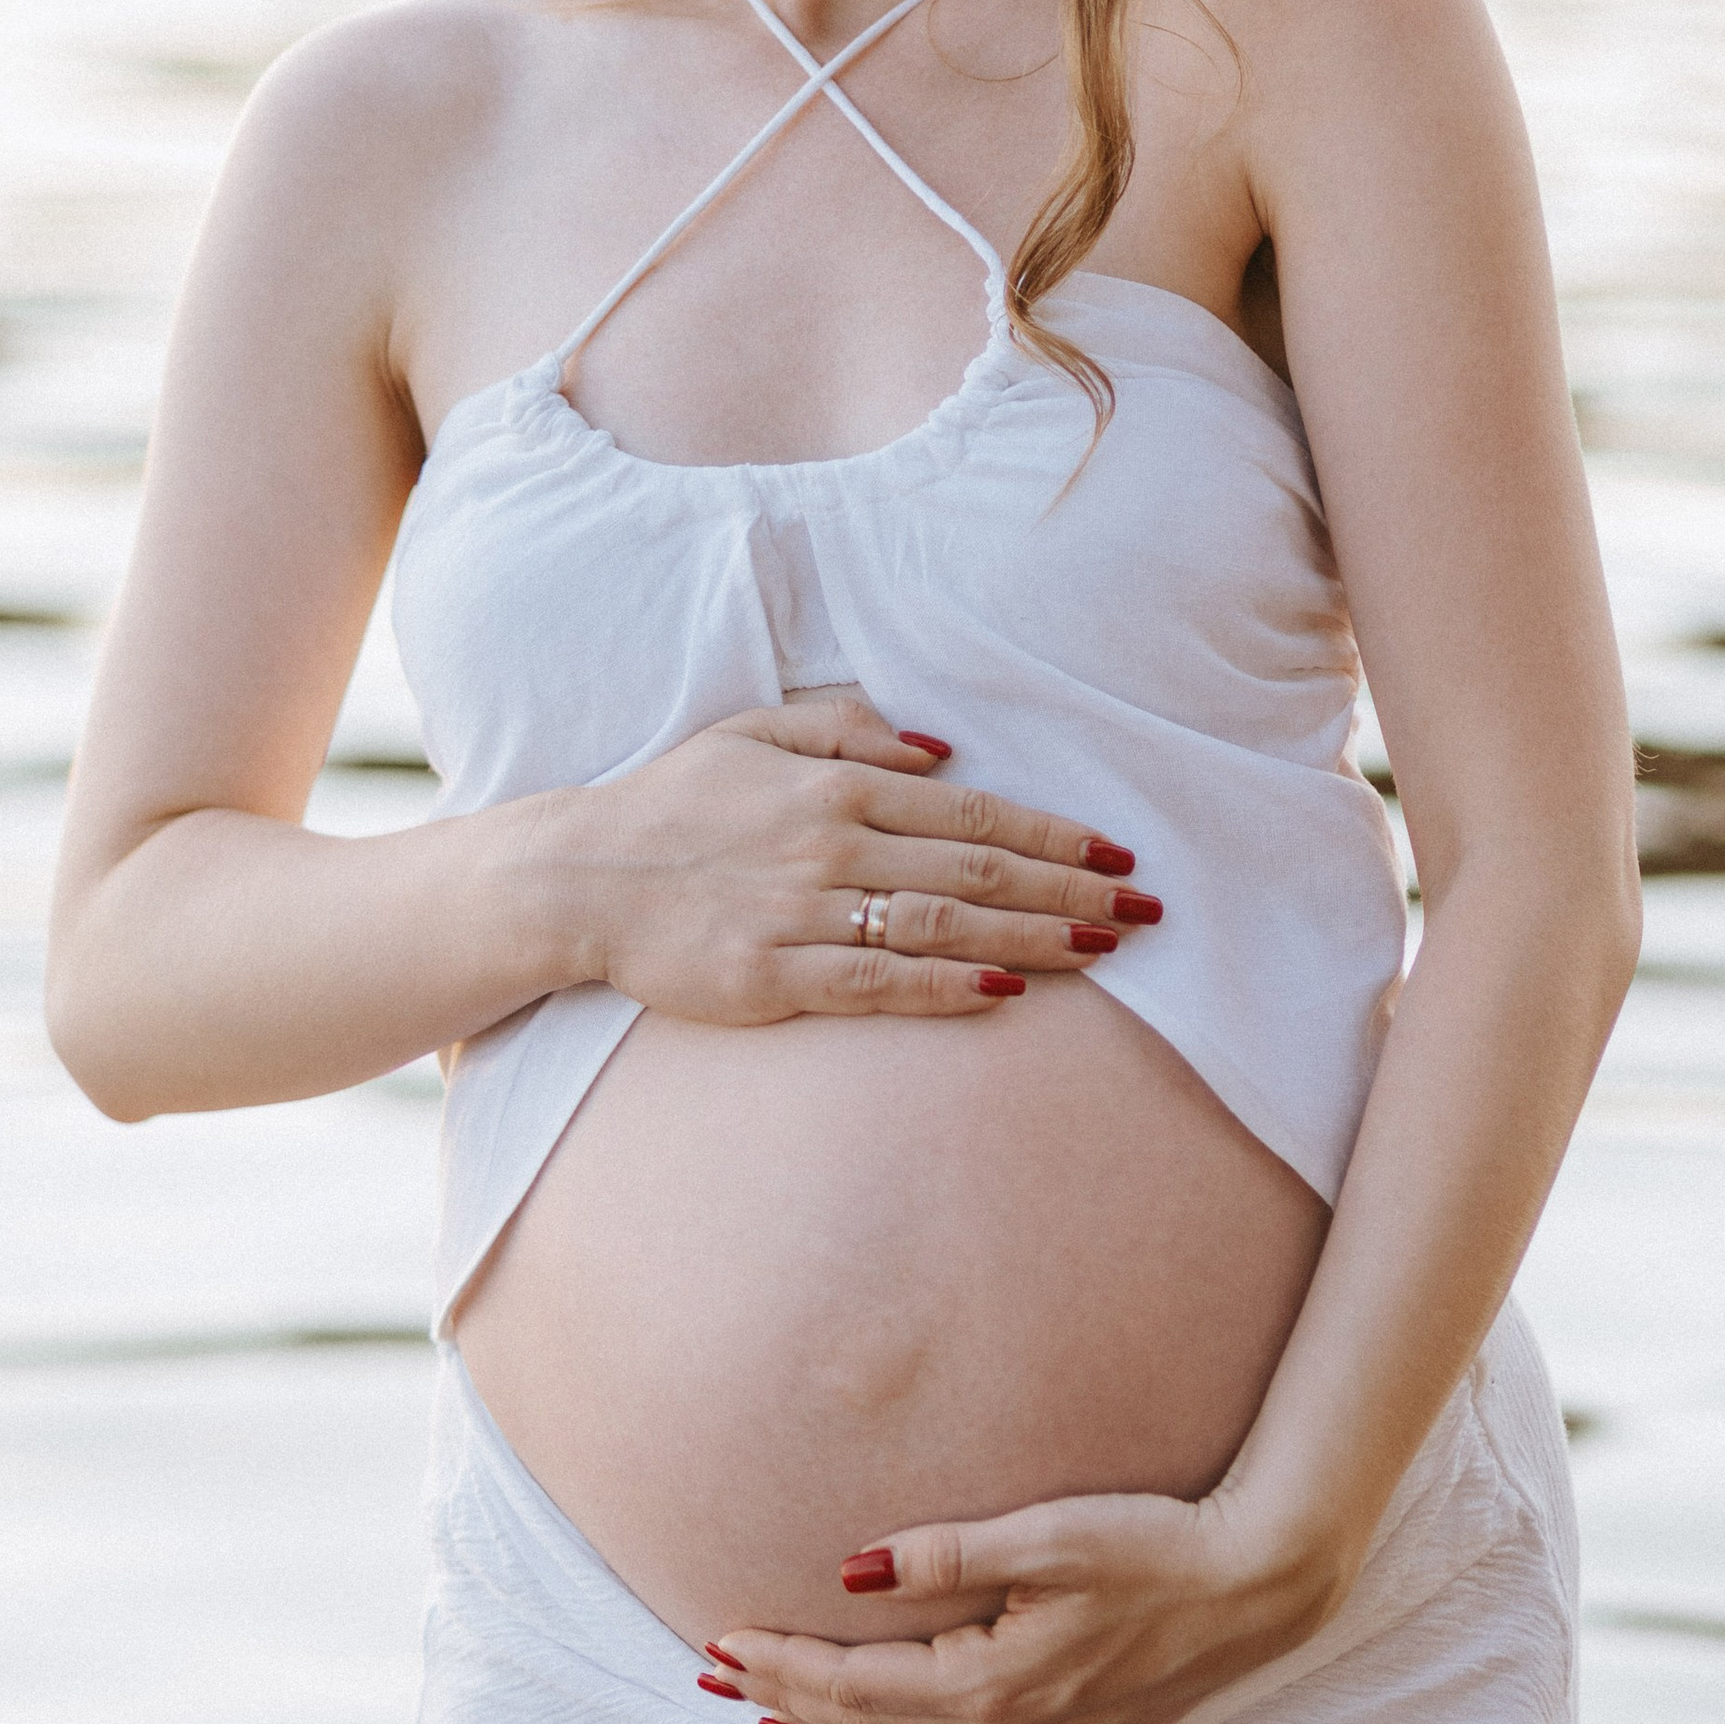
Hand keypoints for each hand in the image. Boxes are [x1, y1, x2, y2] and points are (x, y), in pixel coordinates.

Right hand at [541, 689, 1160, 1025]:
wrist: (578, 875)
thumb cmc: (670, 804)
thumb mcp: (752, 731)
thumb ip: (846, 727)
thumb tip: (940, 748)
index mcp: (835, 784)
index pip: (972, 812)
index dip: (1053, 835)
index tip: (1118, 854)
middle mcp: (832, 843)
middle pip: (978, 871)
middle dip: (1072, 890)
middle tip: (1146, 912)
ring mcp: (803, 912)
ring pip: (943, 926)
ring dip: (1032, 940)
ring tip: (1103, 951)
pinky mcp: (772, 976)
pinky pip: (876, 984)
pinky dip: (945, 989)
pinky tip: (1004, 996)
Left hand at [700, 1484, 1345, 1723]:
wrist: (1256, 1585)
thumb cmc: (1152, 1545)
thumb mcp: (1046, 1536)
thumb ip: (945, 1557)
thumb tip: (848, 1570)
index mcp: (988, 1680)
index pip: (852, 1683)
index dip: (780, 1661)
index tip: (719, 1636)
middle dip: (785, 1699)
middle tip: (713, 1674)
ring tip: (772, 1723)